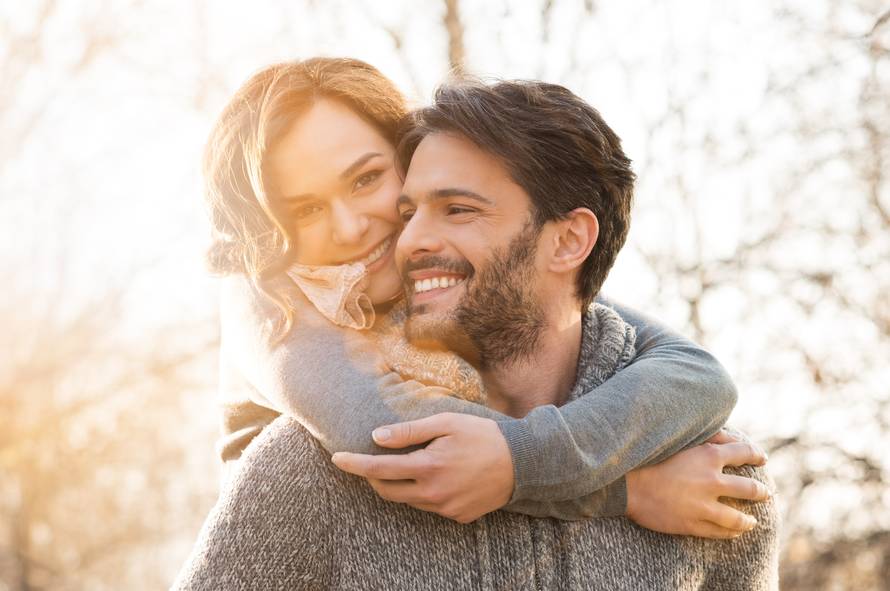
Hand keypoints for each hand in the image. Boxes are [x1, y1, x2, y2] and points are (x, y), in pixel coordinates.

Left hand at [331, 412, 513, 522]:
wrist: (523, 463)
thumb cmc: (483, 435)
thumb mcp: (446, 423)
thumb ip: (409, 431)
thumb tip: (377, 437)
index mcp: (427, 467)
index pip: (379, 469)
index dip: (354, 464)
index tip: (337, 459)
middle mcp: (433, 494)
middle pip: (387, 491)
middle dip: (372, 477)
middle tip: (368, 460)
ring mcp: (445, 509)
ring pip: (408, 500)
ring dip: (400, 484)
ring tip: (410, 464)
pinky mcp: (457, 517)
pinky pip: (430, 506)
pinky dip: (424, 492)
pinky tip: (439, 476)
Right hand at [625, 430, 771, 538]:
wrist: (626, 484)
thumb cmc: (650, 457)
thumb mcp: (680, 439)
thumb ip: (708, 436)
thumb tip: (731, 438)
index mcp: (709, 456)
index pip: (744, 453)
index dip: (756, 455)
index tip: (762, 458)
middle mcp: (711, 481)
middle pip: (749, 489)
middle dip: (761, 492)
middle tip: (766, 493)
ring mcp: (703, 505)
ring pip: (738, 518)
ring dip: (748, 520)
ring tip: (752, 521)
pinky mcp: (692, 524)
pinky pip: (719, 532)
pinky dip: (730, 533)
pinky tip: (733, 533)